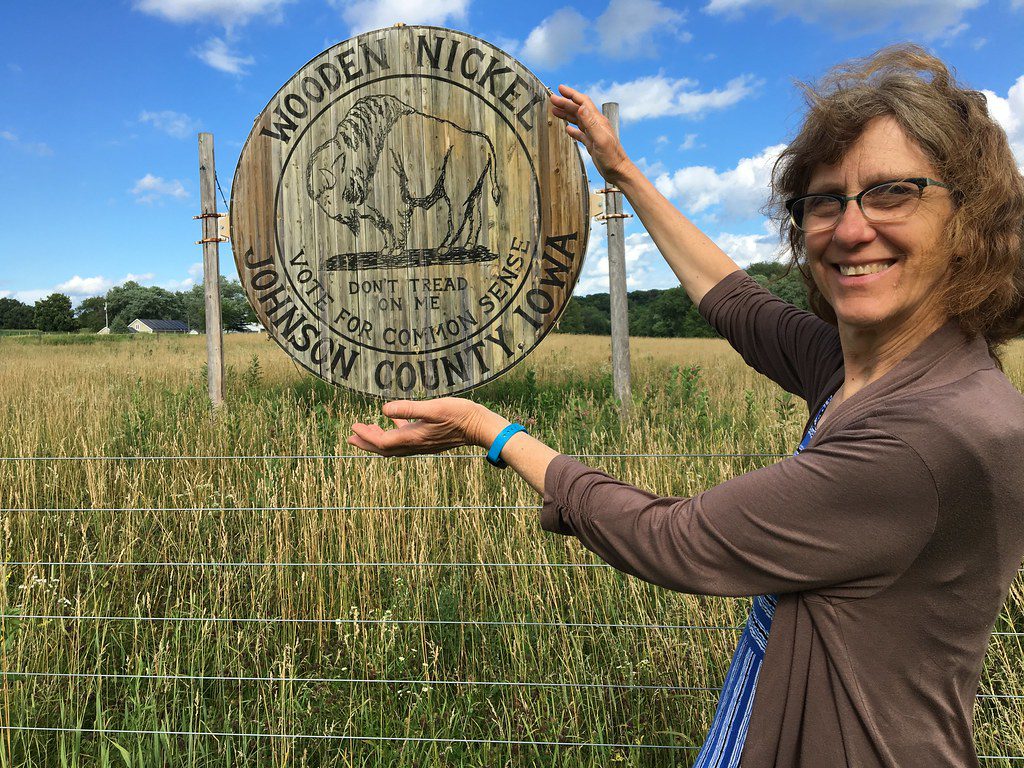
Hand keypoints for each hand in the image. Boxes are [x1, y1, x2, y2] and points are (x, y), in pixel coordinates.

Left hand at [348, 398, 508, 456]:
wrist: (480, 427)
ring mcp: (423, 444)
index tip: (353, 427)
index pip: (382, 442)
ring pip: (393, 446)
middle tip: (350, 437)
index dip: (366, 436)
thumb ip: (408, 409)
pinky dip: (394, 433)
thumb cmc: (460, 415)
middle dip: (366, 443)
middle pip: (384, 449)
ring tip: (366, 431)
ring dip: (378, 440)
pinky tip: (394, 421)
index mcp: (414, 438)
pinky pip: (405, 440)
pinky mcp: (429, 439)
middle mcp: (416, 445)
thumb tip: (384, 410)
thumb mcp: (433, 408)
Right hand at [549, 84, 632, 183]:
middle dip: (565, 103)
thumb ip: (591, 123)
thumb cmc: (611, 157)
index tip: (560, 89)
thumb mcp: (600, 139)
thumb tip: (581, 107)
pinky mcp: (592, 143)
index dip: (572, 94)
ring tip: (555, 110)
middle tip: (552, 99)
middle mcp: (596, 125)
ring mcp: (593, 134)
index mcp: (598, 121)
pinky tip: (567, 128)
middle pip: (578, 110)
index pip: (583, 103)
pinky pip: (580, 133)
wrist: (618, 171)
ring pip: (578, 120)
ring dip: (567, 114)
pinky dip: (572, 129)